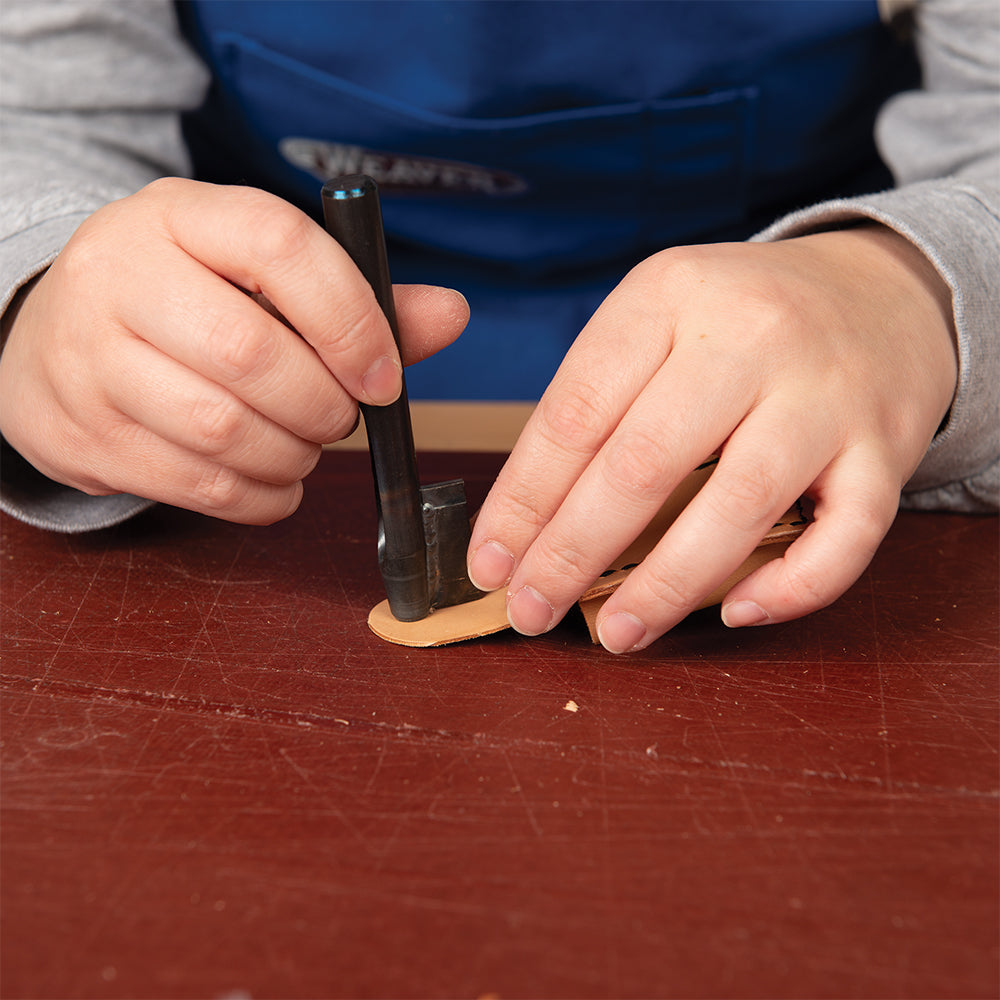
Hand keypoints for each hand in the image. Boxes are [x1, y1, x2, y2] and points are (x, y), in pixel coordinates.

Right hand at [0, 178, 467, 523]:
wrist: (54, 341)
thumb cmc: (186, 303)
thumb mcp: (257, 276)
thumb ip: (358, 299)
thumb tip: (451, 314)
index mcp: (180, 216)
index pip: (279, 246)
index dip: (352, 320)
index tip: (385, 376)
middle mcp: (119, 275)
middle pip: (250, 353)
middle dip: (323, 405)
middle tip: (339, 415)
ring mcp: (90, 358)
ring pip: (222, 428)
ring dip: (294, 455)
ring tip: (304, 444)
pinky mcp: (85, 435)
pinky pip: (198, 485)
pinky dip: (260, 495)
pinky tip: (274, 478)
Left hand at [468, 226, 956, 651]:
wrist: (880, 295)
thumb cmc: (742, 325)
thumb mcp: (659, 321)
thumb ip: (601, 402)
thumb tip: (529, 522)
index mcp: (670, 295)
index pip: (576, 412)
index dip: (523, 499)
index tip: (490, 561)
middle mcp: (751, 335)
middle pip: (644, 462)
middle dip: (571, 552)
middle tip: (529, 608)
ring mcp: (826, 392)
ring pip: (738, 504)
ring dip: (664, 585)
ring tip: (615, 633)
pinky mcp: (887, 446)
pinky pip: (846, 536)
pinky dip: (790, 586)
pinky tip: (735, 612)